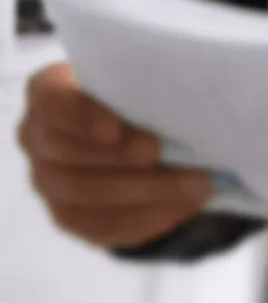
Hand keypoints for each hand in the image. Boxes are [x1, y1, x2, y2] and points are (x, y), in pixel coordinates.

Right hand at [17, 61, 211, 247]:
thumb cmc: (130, 88)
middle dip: (126, 159)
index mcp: (46, 91)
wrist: (126, 122)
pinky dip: (147, 218)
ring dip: (149, 193)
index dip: (83, 118)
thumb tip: (183, 103)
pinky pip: (104, 227)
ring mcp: (48, 182)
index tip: (117, 129)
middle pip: (72, 157)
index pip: (54, 103)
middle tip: (175, 155)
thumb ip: (144, 84)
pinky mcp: (69, 216)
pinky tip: (183, 206)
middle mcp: (36, 139)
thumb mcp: (133, 75)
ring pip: (90, 198)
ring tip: (197, 185)